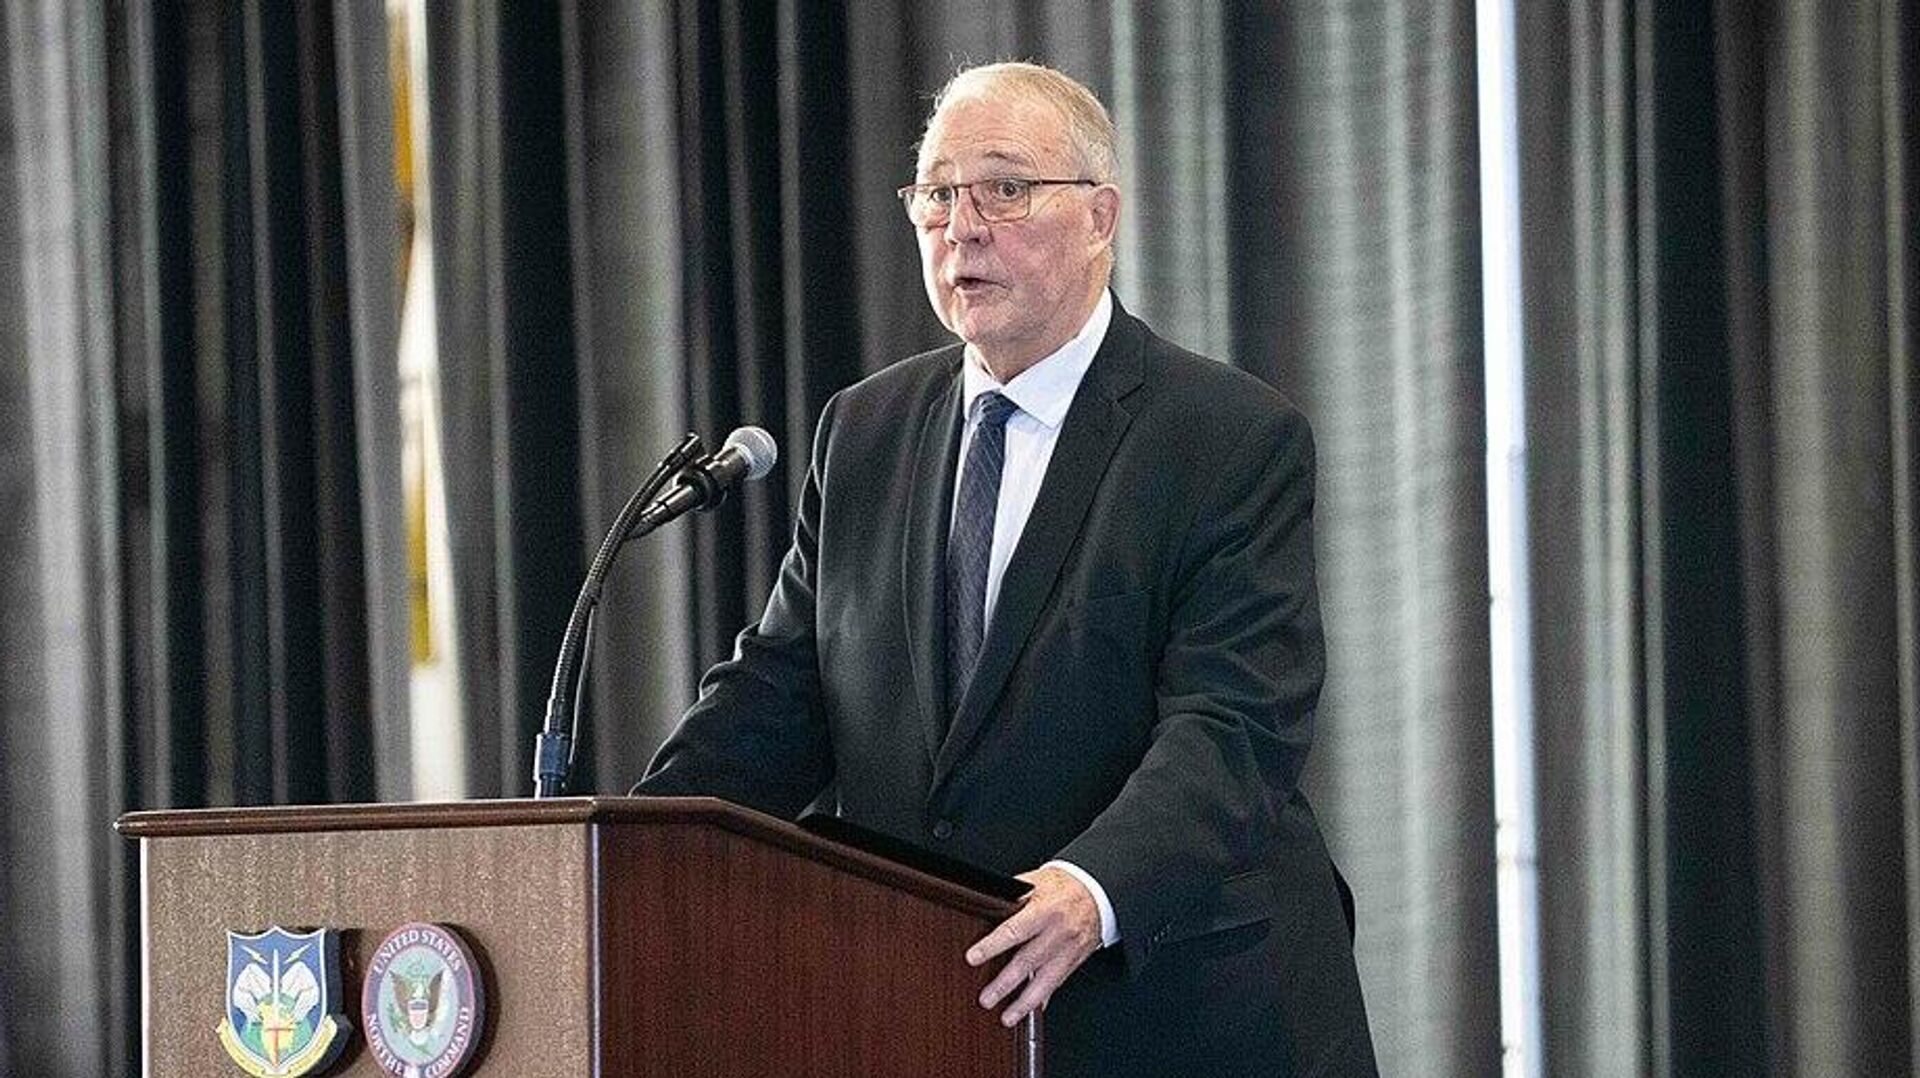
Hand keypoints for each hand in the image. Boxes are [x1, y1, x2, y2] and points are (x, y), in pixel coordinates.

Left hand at [966, 865, 1102, 1026]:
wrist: (1097, 892)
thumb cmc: (1064, 885)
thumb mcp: (1037, 881)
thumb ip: (1014, 896)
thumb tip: (986, 905)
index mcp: (1045, 910)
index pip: (1014, 931)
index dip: (992, 946)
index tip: (973, 958)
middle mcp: (1058, 932)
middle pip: (1027, 962)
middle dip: (1004, 984)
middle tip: (986, 999)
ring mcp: (1068, 950)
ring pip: (1045, 982)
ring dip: (1024, 1003)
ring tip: (1007, 1017)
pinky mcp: (1075, 961)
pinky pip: (1058, 984)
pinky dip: (1044, 999)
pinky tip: (1031, 1010)